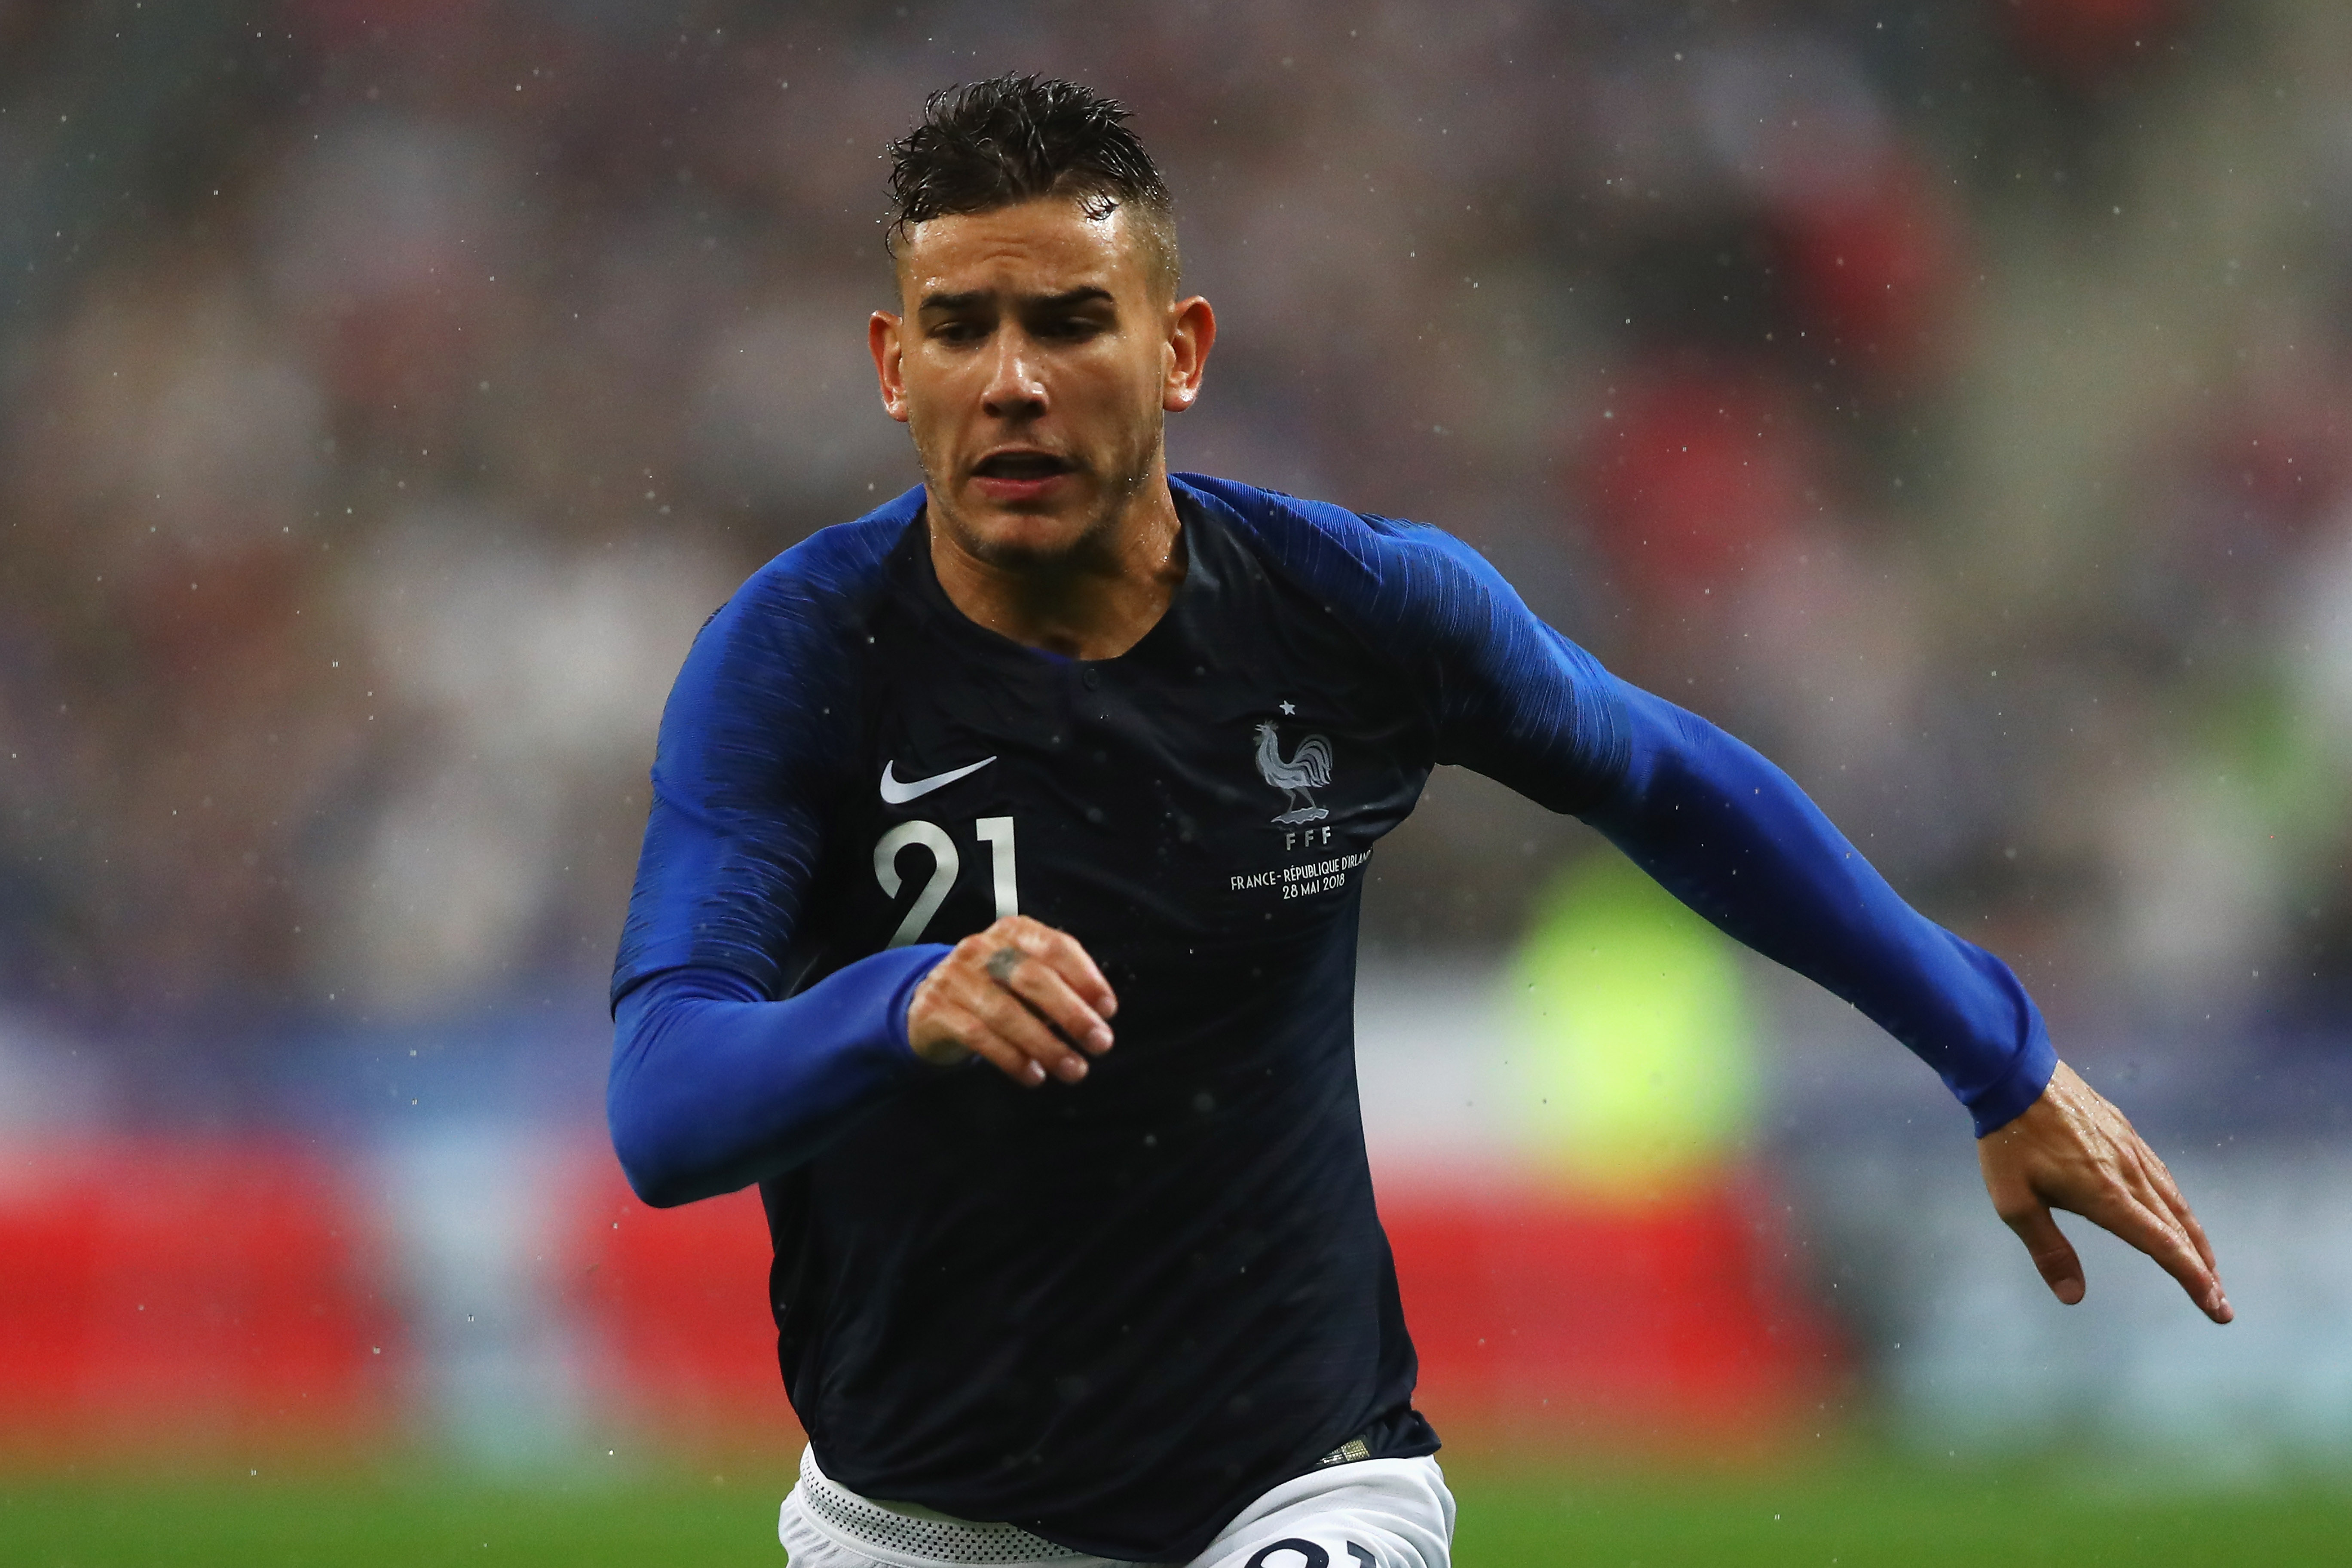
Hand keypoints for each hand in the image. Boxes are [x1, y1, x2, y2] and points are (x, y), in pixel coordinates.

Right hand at [905, 916, 1117, 1086]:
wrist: (930, 1003)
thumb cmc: (994, 989)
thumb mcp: (1023, 977)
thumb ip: (1058, 985)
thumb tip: (1099, 1015)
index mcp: (1013, 932)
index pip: (1056, 947)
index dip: (1086, 978)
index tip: (1108, 1010)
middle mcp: (982, 949)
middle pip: (1032, 978)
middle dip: (1072, 1014)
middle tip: (1100, 1044)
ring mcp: (955, 978)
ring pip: (1006, 1013)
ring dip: (1046, 1045)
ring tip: (1073, 1069)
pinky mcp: (936, 1009)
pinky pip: (979, 1037)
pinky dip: (1012, 1059)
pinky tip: (1034, 1076)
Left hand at [1977, 1059, 2230, 1322]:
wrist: (2013, 1073)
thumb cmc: (2009, 1141)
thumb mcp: (2014, 1202)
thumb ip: (2047, 1249)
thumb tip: (2073, 1297)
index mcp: (2106, 1195)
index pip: (2162, 1245)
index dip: (2192, 1279)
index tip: (2217, 1308)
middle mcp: (2130, 1172)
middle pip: (2178, 1228)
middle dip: (2203, 1270)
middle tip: (2221, 1303)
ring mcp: (2131, 1148)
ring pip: (2175, 1201)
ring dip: (2196, 1238)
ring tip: (2208, 1267)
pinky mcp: (2126, 1131)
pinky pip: (2162, 1174)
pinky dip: (2178, 1204)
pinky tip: (2177, 1212)